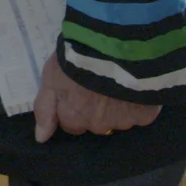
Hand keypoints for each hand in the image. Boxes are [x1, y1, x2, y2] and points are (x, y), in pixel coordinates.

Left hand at [32, 54, 159, 142]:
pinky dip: (138, 103)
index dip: (74, 107)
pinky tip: (135, 85)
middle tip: (99, 83)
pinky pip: (140, 114)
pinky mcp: (144, 115)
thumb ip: (45, 109)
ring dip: (117, 106)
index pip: (71, 124)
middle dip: (96, 109)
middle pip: (95, 123)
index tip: (78, 91)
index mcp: (74, 117)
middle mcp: (97, 125)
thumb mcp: (51, 78)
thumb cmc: (77, 59)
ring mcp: (122, 121)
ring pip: (118, 120)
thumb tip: (42, 138)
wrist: (113, 47)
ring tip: (118, 81)